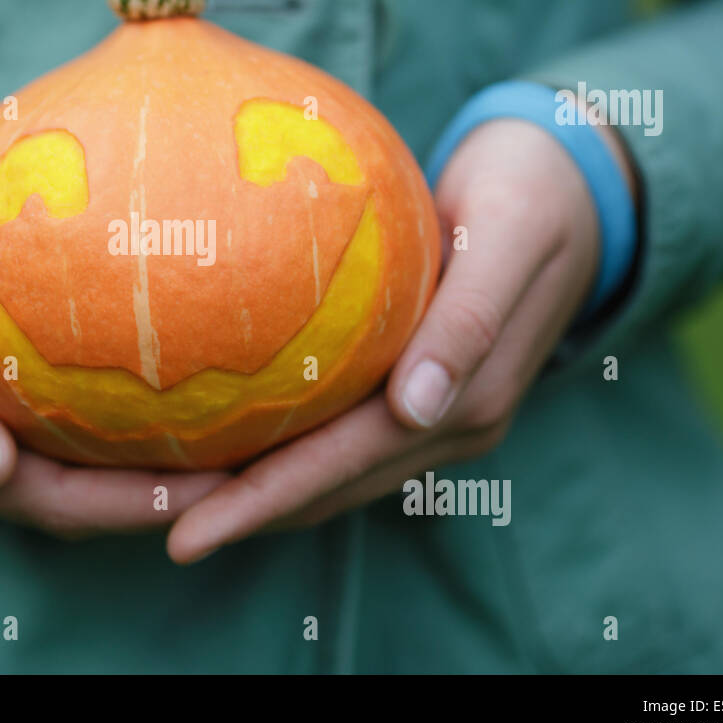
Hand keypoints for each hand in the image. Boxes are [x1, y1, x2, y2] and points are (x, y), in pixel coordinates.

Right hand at [0, 137, 226, 537]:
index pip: (45, 503)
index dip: (128, 507)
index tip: (213, 491)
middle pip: (73, 495)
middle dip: (159, 492)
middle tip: (253, 465)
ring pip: (72, 456)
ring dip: (146, 455)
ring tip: (234, 429)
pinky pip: (59, 405)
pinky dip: (114, 402)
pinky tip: (176, 371)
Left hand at [166, 116, 638, 562]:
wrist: (572, 192)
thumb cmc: (530, 195)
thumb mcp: (510, 237)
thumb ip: (469, 321)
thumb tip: (417, 410)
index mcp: (470, 400)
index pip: (343, 464)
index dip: (260, 501)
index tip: (181, 531)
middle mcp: (448, 426)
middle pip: (325, 487)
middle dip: (237, 512)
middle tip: (149, 518)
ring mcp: (435, 419)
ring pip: (328, 476)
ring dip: (252, 494)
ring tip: (169, 495)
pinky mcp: (418, 398)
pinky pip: (338, 439)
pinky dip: (280, 453)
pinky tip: (222, 440)